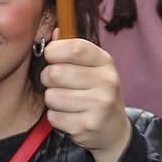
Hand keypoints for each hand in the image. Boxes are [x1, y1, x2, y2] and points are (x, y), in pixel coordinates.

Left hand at [40, 38, 131, 161]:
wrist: (113, 129)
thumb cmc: (96, 92)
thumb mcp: (91, 67)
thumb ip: (72, 50)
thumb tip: (54, 32)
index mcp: (105, 62)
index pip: (75, 48)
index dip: (54, 51)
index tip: (50, 56)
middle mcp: (106, 82)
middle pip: (55, 73)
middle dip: (48, 78)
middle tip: (57, 84)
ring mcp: (99, 105)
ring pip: (51, 96)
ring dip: (52, 100)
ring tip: (66, 101)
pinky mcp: (87, 126)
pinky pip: (54, 117)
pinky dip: (56, 117)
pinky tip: (70, 116)